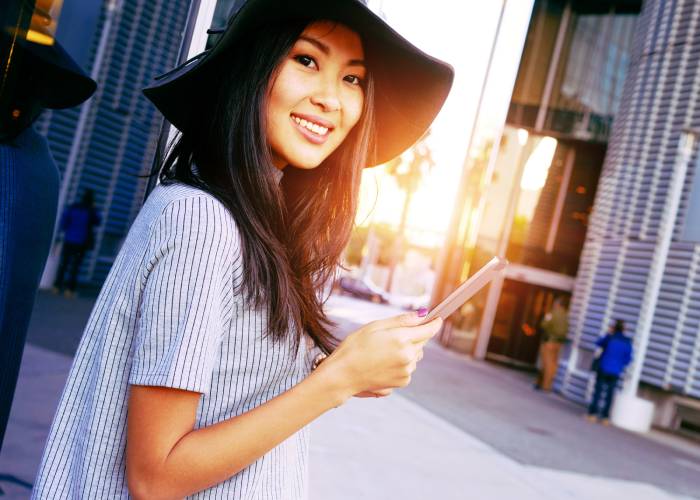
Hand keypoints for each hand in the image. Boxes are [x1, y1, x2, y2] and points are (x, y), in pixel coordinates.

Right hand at [317, 312, 440, 400]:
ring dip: (407, 351)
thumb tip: (422, 315)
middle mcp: (408, 357)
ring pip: (415, 356)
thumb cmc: (354, 347)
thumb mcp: (375, 326)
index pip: (428, 330)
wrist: (343, 375)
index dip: (434, 323)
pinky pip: (408, 368)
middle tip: (393, 336)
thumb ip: (401, 320)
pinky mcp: (402, 382)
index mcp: (401, 339)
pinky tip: (384, 362)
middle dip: (414, 336)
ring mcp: (406, 371)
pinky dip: (401, 363)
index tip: (438, 318)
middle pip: (421, 342)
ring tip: (384, 351)